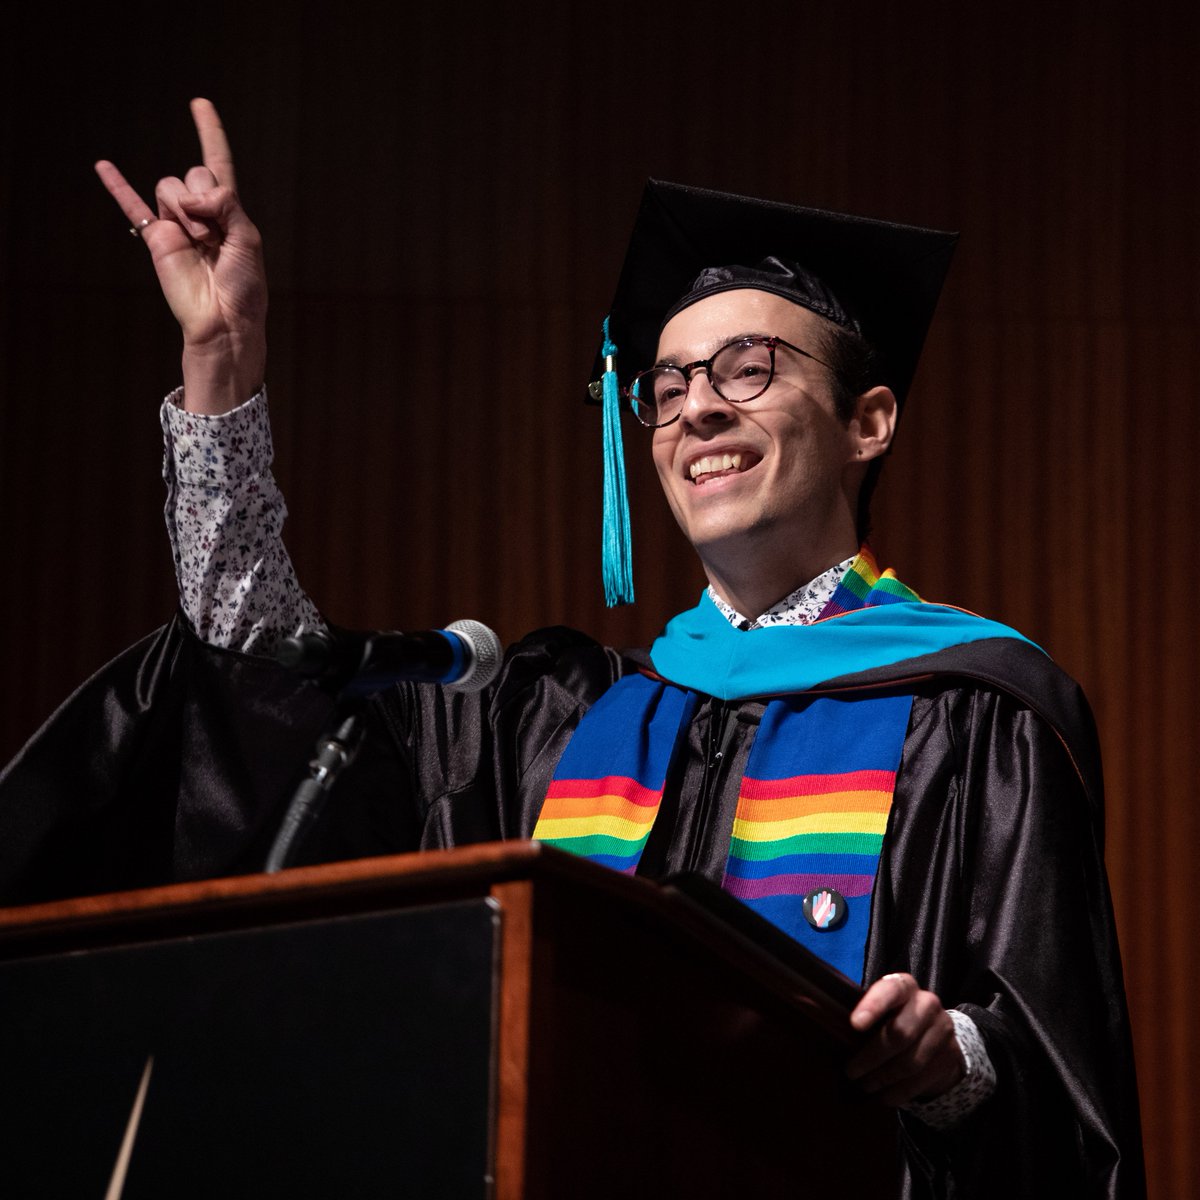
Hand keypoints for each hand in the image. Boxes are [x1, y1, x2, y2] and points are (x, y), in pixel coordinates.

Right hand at [95, 98, 266, 413]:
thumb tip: (191, 192)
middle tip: (217, 236)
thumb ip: (226, 203)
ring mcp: (176, 224)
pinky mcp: (156, 239)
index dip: (210, 133)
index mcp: (229, 210)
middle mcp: (201, 212)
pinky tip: (104, 166)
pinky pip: (133, 206)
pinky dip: (119, 186)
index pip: (218, 163)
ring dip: (186, 212)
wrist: (223, 321)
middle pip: (193, 173)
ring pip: (170, 187)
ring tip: (200, 244)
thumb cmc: (244, 286)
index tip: (200, 103)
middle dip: (206, 198)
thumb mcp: (249, 238)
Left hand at [846, 972, 964, 1105]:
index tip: (854, 1024)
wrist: (938, 1037)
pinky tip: (883, 1097)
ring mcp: (942, 1031)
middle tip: (851, 1071)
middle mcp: (927, 1004)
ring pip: (910, 1062)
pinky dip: (898, 1092)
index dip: (873, 1006)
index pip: (890, 990)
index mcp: (904, 986)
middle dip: (871, 1057)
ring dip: (883, 1078)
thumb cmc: (896, 1020)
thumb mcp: (884, 1010)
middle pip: (900, 1033)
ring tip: (865, 1085)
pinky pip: (921, 1080)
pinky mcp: (950, 1057)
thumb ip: (866, 1015)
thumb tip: (832, 1032)